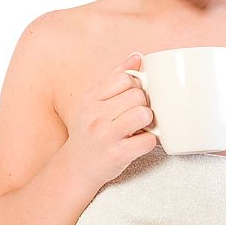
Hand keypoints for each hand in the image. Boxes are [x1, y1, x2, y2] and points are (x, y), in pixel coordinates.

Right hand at [64, 53, 156, 186]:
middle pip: (137, 95)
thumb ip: (115, 77)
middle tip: (135, 115)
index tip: (131, 98)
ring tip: (139, 127)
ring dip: (148, 121)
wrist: (76, 168)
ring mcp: (105, 136)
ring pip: (144, 114)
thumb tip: (137, 56)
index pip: (124, 78)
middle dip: (143, 104)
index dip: (135, 86)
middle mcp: (94, 115)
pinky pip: (148, 140)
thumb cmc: (89, 131)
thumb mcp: (94, 102)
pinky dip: (149, 141)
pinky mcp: (117, 155)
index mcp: (90, 98)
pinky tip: (138, 142)